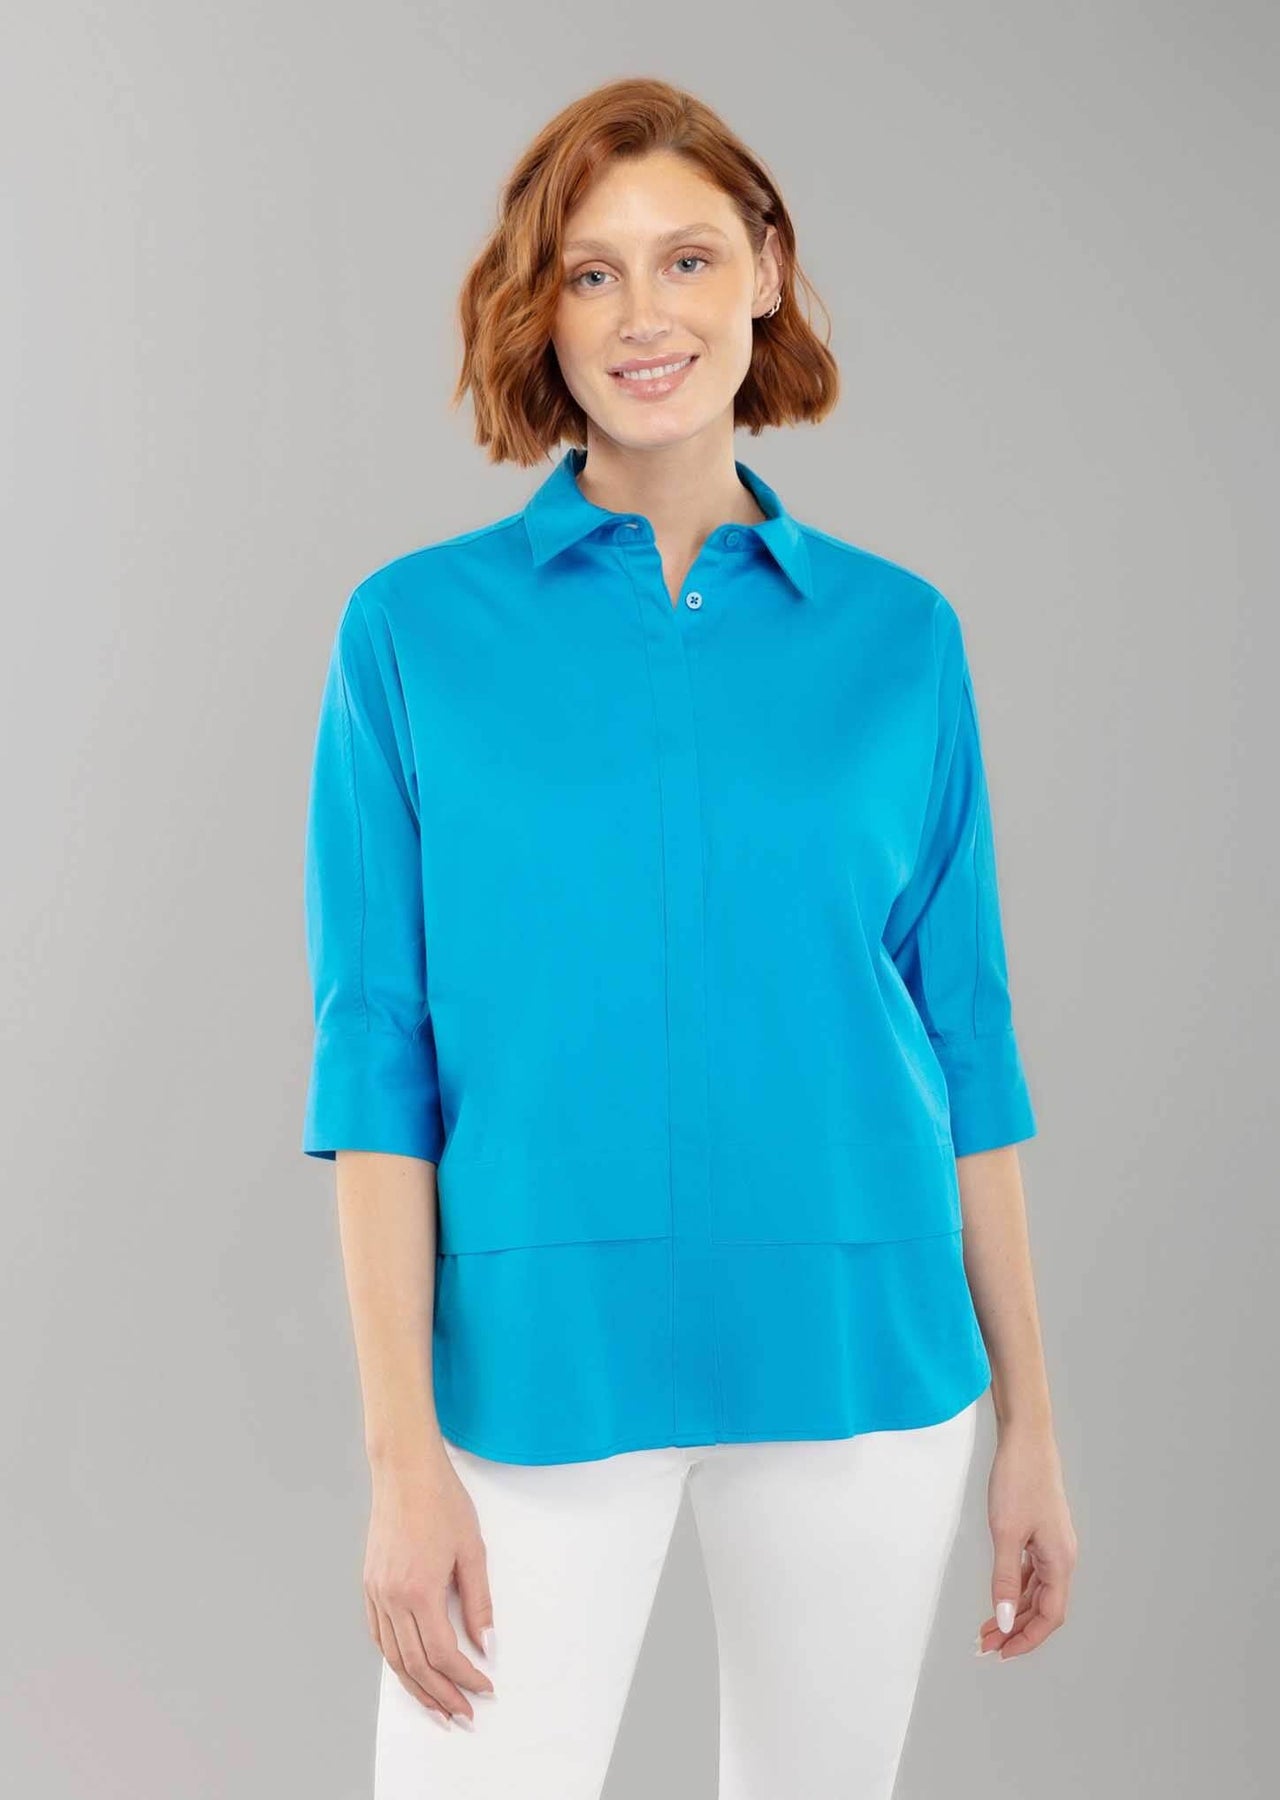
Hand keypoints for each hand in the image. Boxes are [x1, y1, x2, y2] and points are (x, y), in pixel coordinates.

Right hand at [364, 1454, 496, 1724]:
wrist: (404, 1471)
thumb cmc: (441, 1502)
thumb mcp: (472, 1550)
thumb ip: (479, 1602)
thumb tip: (486, 1645)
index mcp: (419, 1591)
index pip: (443, 1653)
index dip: (465, 1677)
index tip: (484, 1688)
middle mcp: (392, 1598)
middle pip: (415, 1665)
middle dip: (441, 1695)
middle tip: (462, 1714)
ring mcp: (376, 1593)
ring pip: (393, 1657)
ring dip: (416, 1687)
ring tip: (438, 1707)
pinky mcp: (370, 1585)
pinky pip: (379, 1636)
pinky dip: (395, 1660)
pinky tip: (410, 1671)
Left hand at [977, 1420, 1076, 1661]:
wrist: (1026, 1438)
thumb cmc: (1019, 1479)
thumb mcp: (1006, 1533)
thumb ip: (1005, 1580)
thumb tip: (1005, 1622)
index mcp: (1061, 1561)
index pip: (1050, 1616)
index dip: (1027, 1639)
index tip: (1001, 1653)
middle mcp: (1062, 1556)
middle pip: (1044, 1608)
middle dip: (1017, 1630)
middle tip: (986, 1644)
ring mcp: (1053, 1544)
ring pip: (1037, 1591)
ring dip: (1014, 1611)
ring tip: (987, 1627)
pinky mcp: (1042, 1532)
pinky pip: (1032, 1572)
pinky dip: (1016, 1589)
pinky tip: (1000, 1596)